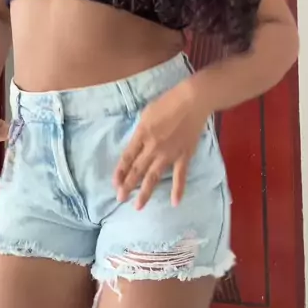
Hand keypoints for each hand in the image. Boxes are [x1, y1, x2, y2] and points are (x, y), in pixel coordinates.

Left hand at [113, 79, 210, 209]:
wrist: (192, 101)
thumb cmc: (168, 102)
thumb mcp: (146, 113)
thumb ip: (141, 130)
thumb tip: (138, 143)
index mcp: (141, 134)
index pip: (127, 157)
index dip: (120, 171)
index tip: (115, 184)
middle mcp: (152, 147)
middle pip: (137, 170)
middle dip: (127, 186)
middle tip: (120, 199)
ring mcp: (169, 154)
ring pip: (154, 176)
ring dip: (145, 192)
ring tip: (138, 206)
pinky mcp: (184, 156)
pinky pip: (180, 176)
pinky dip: (178, 189)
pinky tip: (174, 202)